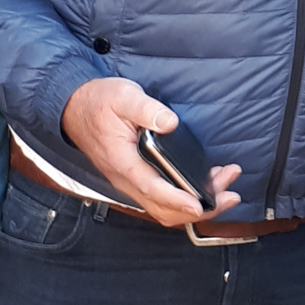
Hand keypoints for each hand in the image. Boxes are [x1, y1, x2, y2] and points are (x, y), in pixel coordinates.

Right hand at [60, 79, 242, 230]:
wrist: (75, 109)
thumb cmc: (99, 102)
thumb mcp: (123, 96)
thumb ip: (146, 109)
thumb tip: (170, 122)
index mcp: (122, 162)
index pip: (152, 188)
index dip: (178, 199)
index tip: (200, 205)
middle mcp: (127, 179)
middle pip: (164, 209)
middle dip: (200, 208)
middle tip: (230, 194)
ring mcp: (132, 183)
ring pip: (166, 208)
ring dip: (198, 205)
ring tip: (226, 187)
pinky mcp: (138, 180)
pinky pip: (163, 200)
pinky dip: (188, 199)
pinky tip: (207, 185)